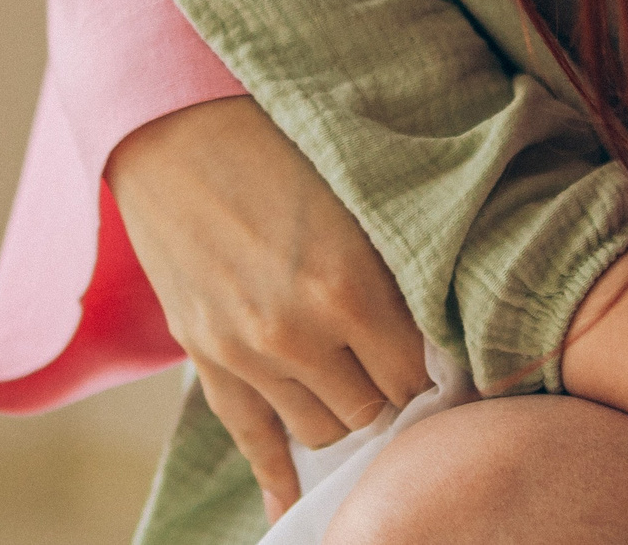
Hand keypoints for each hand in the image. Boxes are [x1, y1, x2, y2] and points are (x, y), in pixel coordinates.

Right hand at [109, 98, 430, 518]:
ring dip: (347, 410)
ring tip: (361, 381)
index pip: (416, 376)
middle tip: (406, 364)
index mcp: (346, 287)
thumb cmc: (281, 143)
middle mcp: (293, 334)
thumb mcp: (357, 196)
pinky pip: (251, 440)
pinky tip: (293, 503)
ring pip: (321, 430)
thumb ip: (397, 265)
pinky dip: (278, 475)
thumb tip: (447, 326)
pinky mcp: (206, 357)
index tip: (450, 354)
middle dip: (394, 390)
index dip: (437, 367)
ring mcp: (243, 353)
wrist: (178, 124)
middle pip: (373, 411)